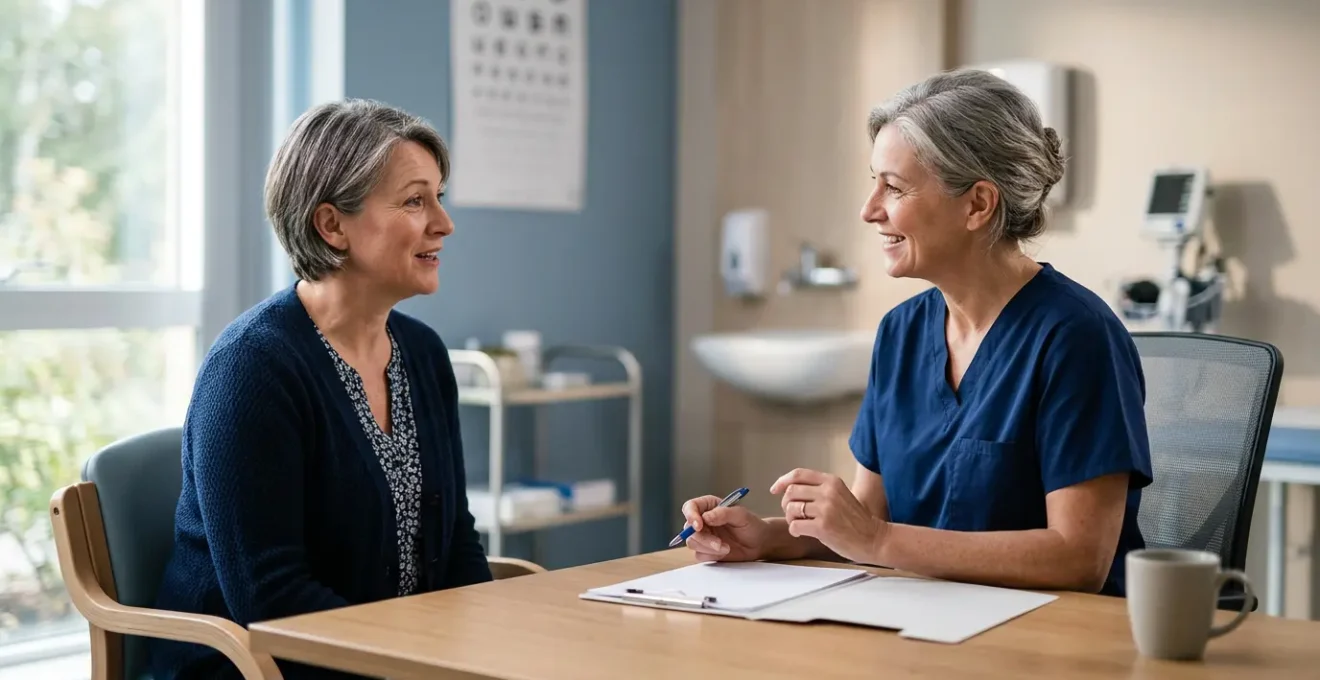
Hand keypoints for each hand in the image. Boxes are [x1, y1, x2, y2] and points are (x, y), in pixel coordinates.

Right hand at [680, 495, 773, 561]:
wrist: (759, 543)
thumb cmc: (752, 525)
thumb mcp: (741, 515)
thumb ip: (724, 513)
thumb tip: (706, 517)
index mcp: (708, 506)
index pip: (690, 507)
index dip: (691, 515)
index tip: (699, 526)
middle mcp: (703, 520)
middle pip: (689, 529)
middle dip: (703, 538)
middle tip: (719, 544)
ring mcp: (703, 536)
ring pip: (692, 543)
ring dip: (708, 548)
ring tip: (726, 548)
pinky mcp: (706, 550)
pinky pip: (700, 555)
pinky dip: (711, 555)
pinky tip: (725, 552)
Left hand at [770, 468, 887, 563]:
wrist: (874, 539)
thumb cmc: (856, 521)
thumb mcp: (840, 495)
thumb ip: (820, 490)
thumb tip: (790, 490)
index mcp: (832, 481)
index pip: (799, 474)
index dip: (782, 481)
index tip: (775, 490)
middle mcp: (828, 492)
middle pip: (791, 491)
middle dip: (786, 504)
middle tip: (793, 515)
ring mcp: (825, 509)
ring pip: (791, 508)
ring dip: (790, 519)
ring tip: (799, 525)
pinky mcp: (822, 527)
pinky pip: (795, 526)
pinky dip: (794, 531)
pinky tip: (802, 533)